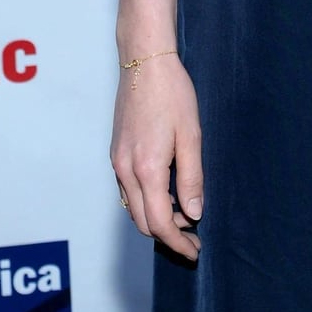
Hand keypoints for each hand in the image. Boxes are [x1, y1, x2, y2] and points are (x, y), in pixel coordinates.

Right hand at [110, 51, 203, 259]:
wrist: (144, 61)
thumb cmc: (172, 93)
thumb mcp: (191, 135)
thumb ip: (191, 178)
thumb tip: (193, 213)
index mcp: (146, 169)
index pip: (159, 223)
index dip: (178, 242)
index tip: (195, 250)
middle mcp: (125, 170)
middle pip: (142, 221)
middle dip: (168, 236)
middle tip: (194, 238)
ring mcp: (117, 162)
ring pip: (133, 208)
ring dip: (156, 219)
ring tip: (184, 218)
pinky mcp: (116, 153)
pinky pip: (128, 191)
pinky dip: (146, 202)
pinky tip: (166, 195)